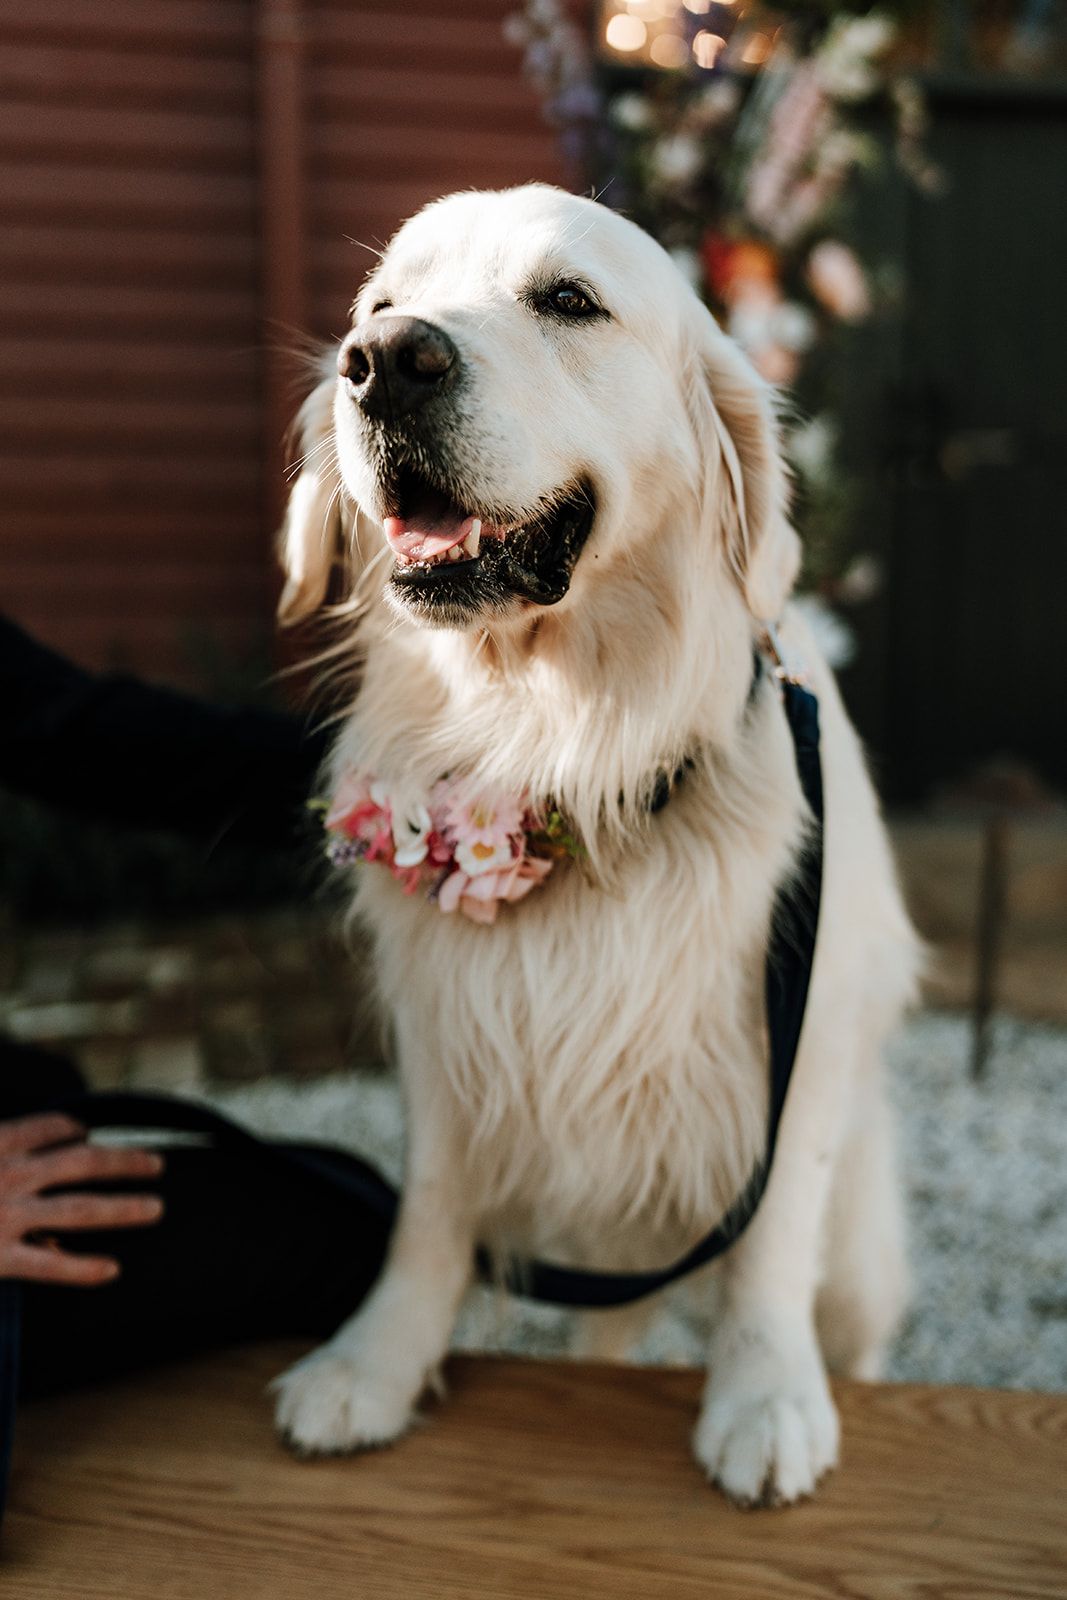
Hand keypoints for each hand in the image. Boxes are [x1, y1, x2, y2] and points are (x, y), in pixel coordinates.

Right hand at [0, 1113, 164, 1285]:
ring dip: (123, 1208)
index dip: (78, 1130)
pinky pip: (50, 1264)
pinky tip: (111, 1270)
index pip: (52, 1128)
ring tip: (155, 1209)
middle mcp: (11, 1175)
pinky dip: (83, 1268)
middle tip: (157, 1165)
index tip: (93, 1134)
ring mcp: (6, 1216)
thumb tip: (31, 1152)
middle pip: (83, 1162)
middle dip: (125, 1162)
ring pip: (80, 1209)